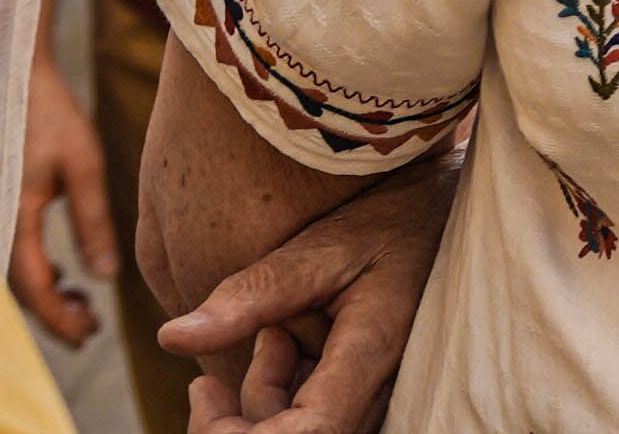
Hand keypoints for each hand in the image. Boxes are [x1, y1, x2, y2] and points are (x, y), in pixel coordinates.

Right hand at [13, 42, 113, 342]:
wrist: (12, 83)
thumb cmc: (49, 118)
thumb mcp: (81, 167)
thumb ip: (92, 223)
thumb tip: (105, 278)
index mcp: (12, 224)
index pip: (34, 290)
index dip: (59, 319)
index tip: (88, 335)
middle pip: (21, 290)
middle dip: (52, 314)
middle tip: (90, 328)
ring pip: (16, 275)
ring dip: (45, 294)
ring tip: (82, 305)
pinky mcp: (1, 210)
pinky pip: (12, 254)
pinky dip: (36, 271)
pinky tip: (63, 274)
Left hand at [160, 160, 446, 433]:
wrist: (446, 209)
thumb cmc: (392, 220)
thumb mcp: (322, 247)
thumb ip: (253, 293)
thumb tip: (171, 337)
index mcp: (372, 354)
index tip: (203, 395)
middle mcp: (383, 387)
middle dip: (236, 425)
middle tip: (204, 385)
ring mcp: (381, 392)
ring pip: (305, 432)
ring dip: (261, 403)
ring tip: (267, 337)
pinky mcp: (369, 390)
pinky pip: (317, 418)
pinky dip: (281, 395)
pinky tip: (279, 348)